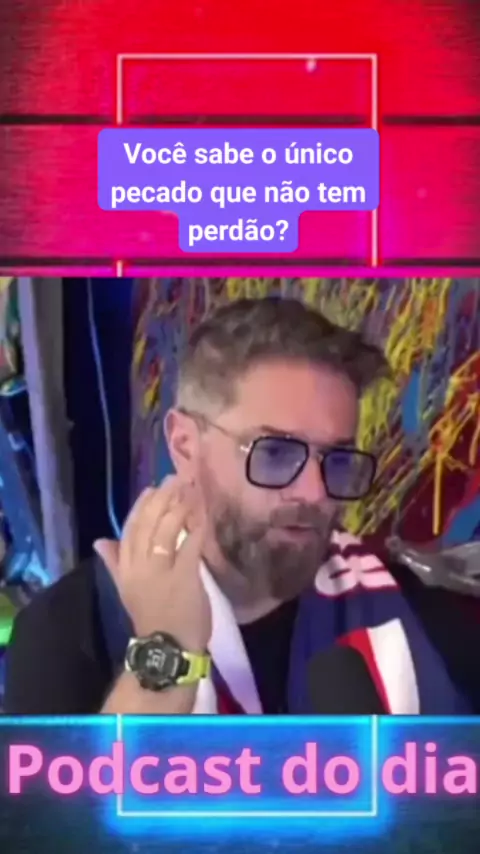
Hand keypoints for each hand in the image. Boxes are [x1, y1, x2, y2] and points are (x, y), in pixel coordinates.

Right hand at [93, 476, 210, 651]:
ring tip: (190, 490)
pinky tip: (203, 516)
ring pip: (166, 530)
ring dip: (179, 507)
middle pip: (147, 525)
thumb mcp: (128, 589)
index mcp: (125, 569)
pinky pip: (189, 546)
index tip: (152, 489)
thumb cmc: (153, 618)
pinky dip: (196, 529)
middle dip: (162, 499)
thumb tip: (100, 541)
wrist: (168, 649)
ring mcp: (161, 572)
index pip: (129, 530)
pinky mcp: (184, 578)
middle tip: (175, 479)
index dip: (141, 507)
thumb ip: (115, 563)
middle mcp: (139, 567)